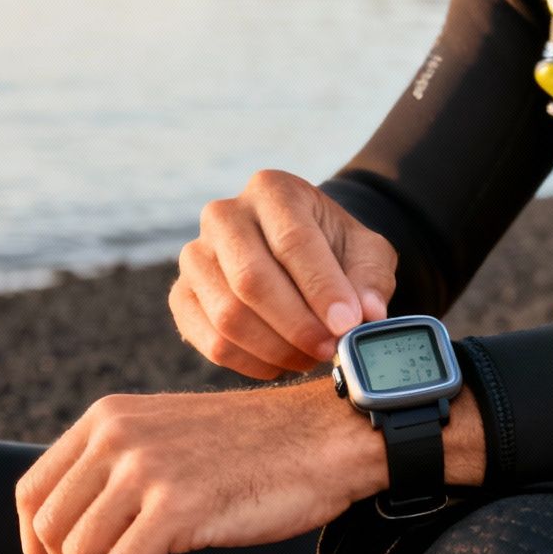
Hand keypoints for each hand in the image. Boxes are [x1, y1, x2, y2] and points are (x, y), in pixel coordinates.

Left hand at [14, 385, 384, 553]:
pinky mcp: (176, 504)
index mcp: (107, 417)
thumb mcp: (170, 439)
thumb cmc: (259, 449)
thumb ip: (119, 470)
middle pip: (50, 531)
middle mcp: (115, 435)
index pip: (31, 492)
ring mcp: (144, 467)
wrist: (327, 437)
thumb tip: (71, 538)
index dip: (35, 547)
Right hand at [170, 170, 397, 378]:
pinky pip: (210, 340)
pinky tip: (282, 363)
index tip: (348, 324)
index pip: (292, 240)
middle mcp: (224, 215)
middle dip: (297, 325)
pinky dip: (251, 362)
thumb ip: (370, 279)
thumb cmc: (333, 250)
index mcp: (272, 190)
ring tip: (311, 357)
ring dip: (276, 349)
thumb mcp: (366, 252)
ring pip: (228, 315)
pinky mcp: (182, 295)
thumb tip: (369, 314)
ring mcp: (195, 255)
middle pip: (251, 279)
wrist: (297, 253)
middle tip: (331, 349)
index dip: (321, 288)